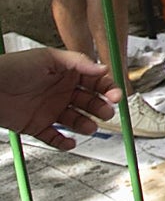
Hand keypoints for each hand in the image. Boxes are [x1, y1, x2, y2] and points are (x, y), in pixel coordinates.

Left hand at [0, 49, 120, 149]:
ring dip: (86, 125)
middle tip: (106, 112)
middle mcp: (62, 91)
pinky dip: (64, 142)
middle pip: (90, 102)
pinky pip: (55, 137)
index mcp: (67, 73)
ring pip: (76, 121)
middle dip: (101, 107)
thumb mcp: (49, 58)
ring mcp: (51, 109)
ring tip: (89, 127)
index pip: (96, 81)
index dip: (108, 88)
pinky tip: (70, 142)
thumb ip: (78, 62)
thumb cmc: (13, 68)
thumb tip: (103, 68)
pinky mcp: (38, 125)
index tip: (115, 95)